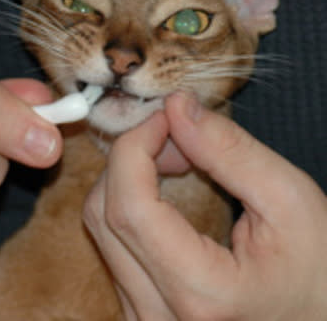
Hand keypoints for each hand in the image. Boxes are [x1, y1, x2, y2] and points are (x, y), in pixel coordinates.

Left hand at [84, 92, 326, 319]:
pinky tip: (165, 191)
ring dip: (130, 177)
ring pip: (101, 227)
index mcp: (201, 293)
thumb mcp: (289, 201)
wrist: (319, 320)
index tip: (162, 116)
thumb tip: (177, 106)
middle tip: (177, 135)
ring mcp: (145, 318)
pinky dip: (131, 201)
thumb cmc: (320, 272)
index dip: (135, 147)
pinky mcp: (141, 309)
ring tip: (179, 161)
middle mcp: (158, 317)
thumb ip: (229, 150)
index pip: (130, 206)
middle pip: (105, 212)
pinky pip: (113, 243)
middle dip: (133, 157)